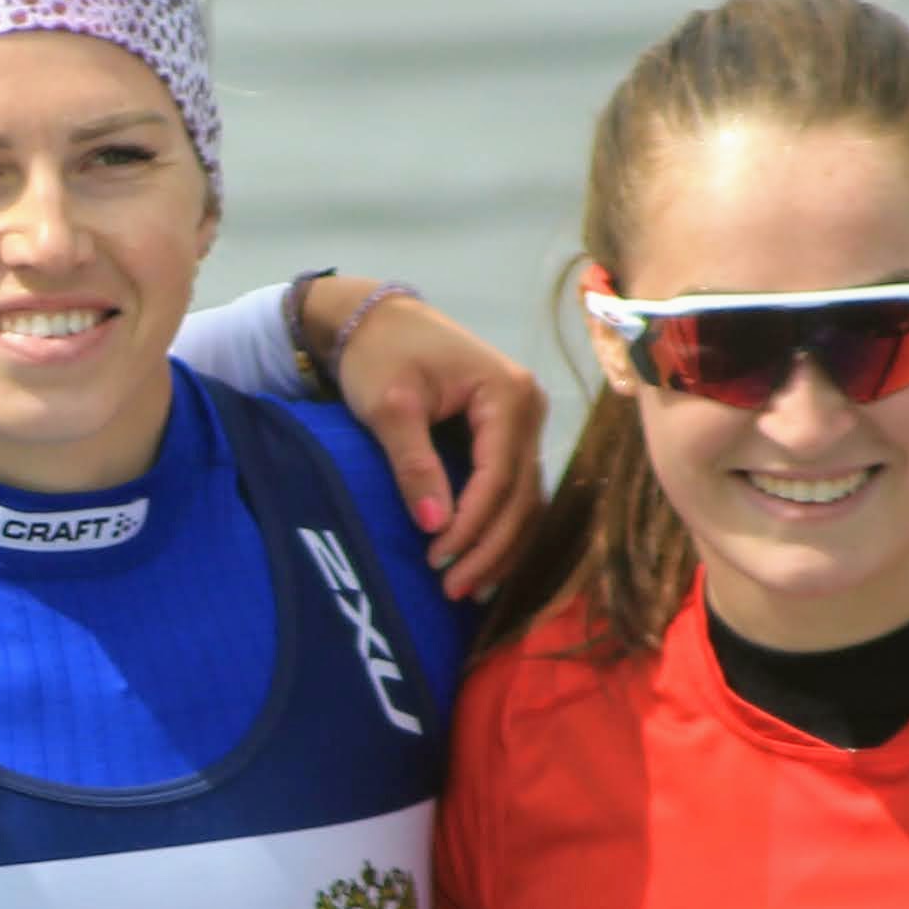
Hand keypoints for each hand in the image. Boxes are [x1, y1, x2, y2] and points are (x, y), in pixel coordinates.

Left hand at [308, 275, 547, 602]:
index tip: (438, 560)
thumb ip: (414, 463)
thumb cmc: (380, 354)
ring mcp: (526, 423)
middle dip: (489, 547)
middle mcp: (530, 408)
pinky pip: (515, 491)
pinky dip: (500, 529)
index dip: (473, 525)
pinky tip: (482, 564)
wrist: (379, 319)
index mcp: (508, 393)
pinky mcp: (510, 437)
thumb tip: (435, 526)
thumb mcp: (390, 406)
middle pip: (521, 495)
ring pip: (525, 500)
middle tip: (452, 589)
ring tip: (468, 588)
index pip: (499, 476)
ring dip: (500, 547)